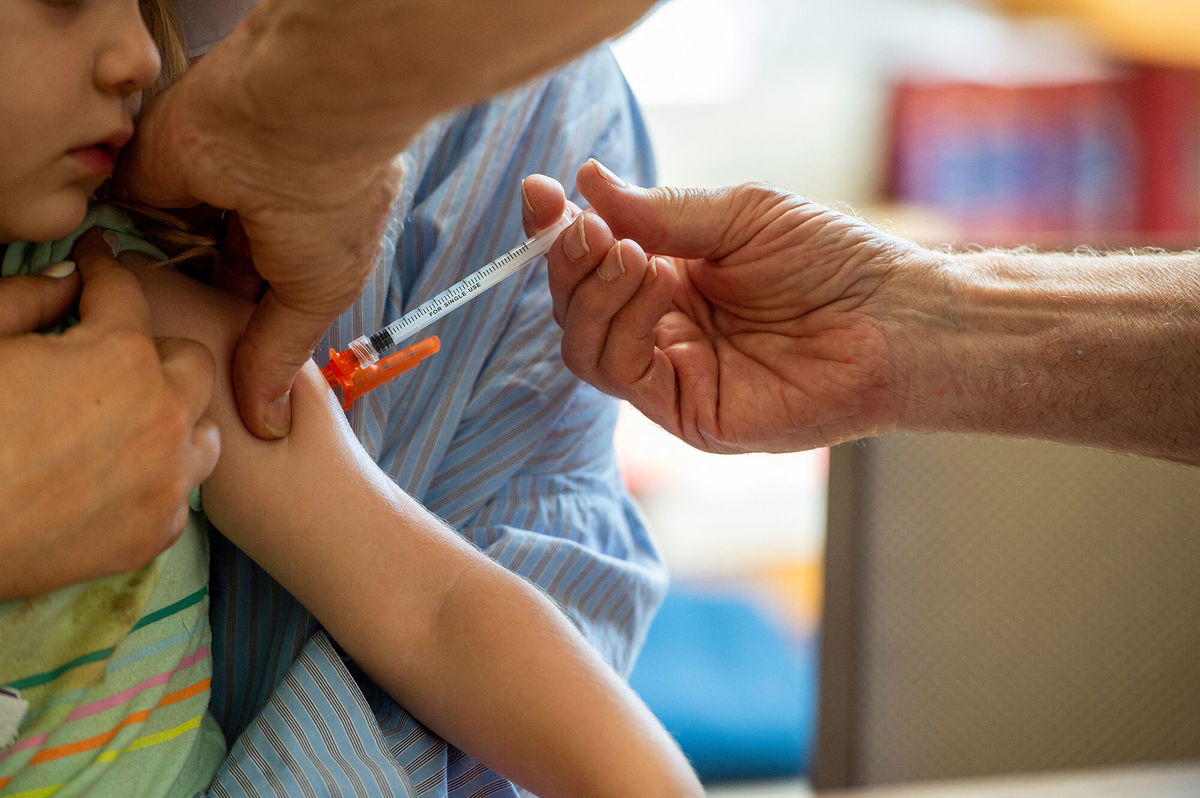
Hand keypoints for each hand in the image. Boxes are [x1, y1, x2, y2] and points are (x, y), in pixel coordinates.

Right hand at [0, 231, 219, 598]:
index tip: (95, 260)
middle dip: (152, 350)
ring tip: (125, 419)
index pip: (126, 291)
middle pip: (190, 362)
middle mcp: (162, 416)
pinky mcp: (156, 533)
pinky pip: (180, 493)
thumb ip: (25, 299)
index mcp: (119, 358)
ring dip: (172, 417)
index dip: (103, 267)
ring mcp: (167, 479)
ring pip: (201, 430)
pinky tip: (117, 477)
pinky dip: (157, 479)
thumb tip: (65, 279)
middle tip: (106, 356)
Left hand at [114, 54, 402, 438]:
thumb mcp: (317, 295)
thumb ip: (280, 352)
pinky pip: (135, 214)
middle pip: (220, 271)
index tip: (226, 372)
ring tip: (154, 330)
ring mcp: (207, 187)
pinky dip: (133, 243)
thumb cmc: (332, 205)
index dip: (247, 329)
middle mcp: (258, 210)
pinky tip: (129, 280)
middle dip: (206, 311)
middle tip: (184, 360)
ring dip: (169, 279)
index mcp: (306, 235)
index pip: (267, 289)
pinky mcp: (158, 167)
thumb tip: (269, 423)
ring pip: (177, 245)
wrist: (296, 118)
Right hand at [523, 162, 924, 453]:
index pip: (591, 264)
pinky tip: (652, 282)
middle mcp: (663, 331)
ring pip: (586, 345)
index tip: (539, 193)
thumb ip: (662, 210)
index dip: (557, 232)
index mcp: (671, 282)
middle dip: (567, 262)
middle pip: (576, 308)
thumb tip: (588, 182)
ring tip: (625, 251)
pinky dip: (622, 324)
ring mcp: (672, 376)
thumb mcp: (740, 216)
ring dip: (592, 293)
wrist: (895, 318)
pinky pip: (624, 374)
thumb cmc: (833, 263)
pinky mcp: (688, 414)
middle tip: (582, 224)